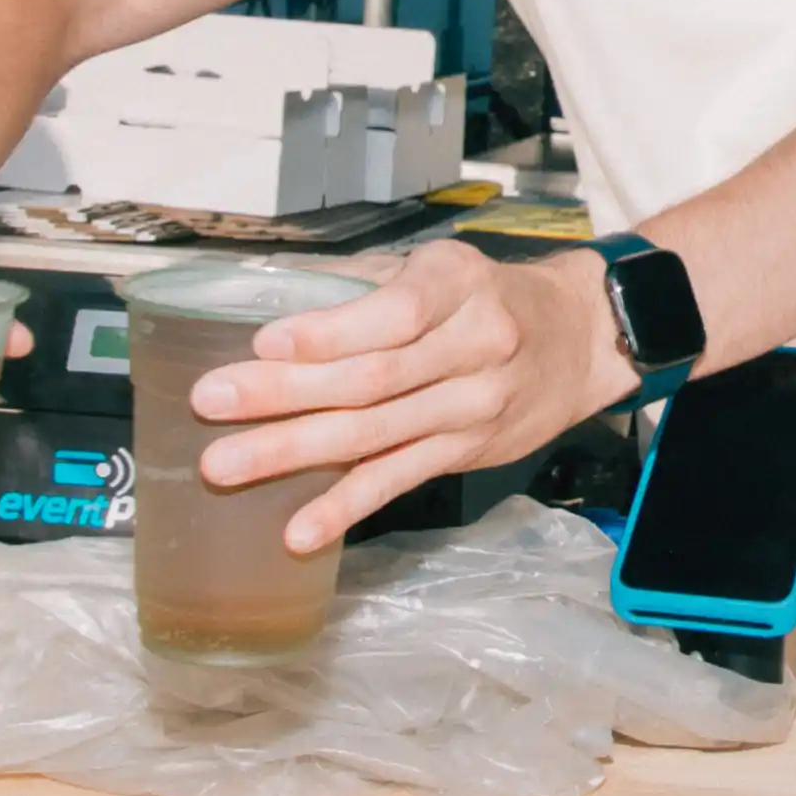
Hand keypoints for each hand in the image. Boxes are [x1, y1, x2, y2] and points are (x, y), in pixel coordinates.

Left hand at [191, 237, 624, 550]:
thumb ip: (369, 281)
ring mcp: (470, 408)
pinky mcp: (463, 453)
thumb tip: (272, 287)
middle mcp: (472, 348)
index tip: (266, 341)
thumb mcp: (444, 265)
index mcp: (458, 286)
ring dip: (294, 451)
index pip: (395, 314)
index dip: (330, 332)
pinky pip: (398, 481)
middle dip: (286, 393)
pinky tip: (299, 530)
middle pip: (372, 378)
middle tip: (213, 400)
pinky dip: (346, 508)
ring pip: (374, 434)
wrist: (582, 340)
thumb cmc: (493, 296)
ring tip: (226, 465)